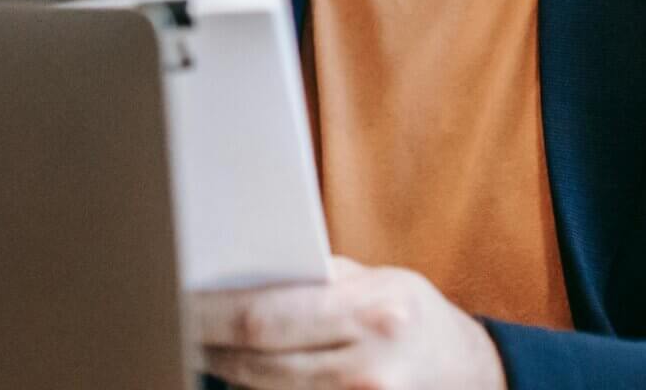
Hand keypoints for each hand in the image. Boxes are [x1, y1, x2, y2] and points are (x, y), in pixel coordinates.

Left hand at [194, 260, 506, 389]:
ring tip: (203, 345)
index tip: (175, 300)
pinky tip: (241, 372)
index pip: (265, 317)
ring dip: (228, 370)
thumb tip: (234, 274)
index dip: (208, 314)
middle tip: (175, 323)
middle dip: (209, 343)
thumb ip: (314, 279)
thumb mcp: (374, 279)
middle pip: (258, 361)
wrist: (470, 372)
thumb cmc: (412, 315)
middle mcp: (369, 367)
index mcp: (373, 313)